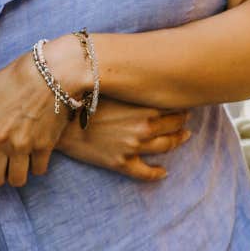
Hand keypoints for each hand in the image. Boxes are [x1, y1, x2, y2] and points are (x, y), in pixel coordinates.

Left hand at [0, 35, 90, 186]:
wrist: (51, 72)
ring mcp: (22, 145)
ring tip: (18, 165)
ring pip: (16, 180)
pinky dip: (36, 166)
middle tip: (0, 168)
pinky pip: (38, 170)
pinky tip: (35, 155)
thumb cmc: (14, 77)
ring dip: (16, 175)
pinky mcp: (44, 146)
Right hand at [58, 99, 190, 180]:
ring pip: (166, 146)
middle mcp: (144, 128)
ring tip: (182, 137)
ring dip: (177, 141)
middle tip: (186, 119)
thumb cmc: (85, 100)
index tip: (184, 101)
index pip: (174, 106)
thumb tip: (144, 77)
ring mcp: (134, 147)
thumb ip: (132, 86)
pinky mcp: (122, 163)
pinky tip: (163, 172)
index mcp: (144, 107)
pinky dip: (157, 173)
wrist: (62, 122)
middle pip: (174, 126)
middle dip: (182, 122)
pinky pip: (145, 173)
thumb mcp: (113, 88)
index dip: (181, 104)